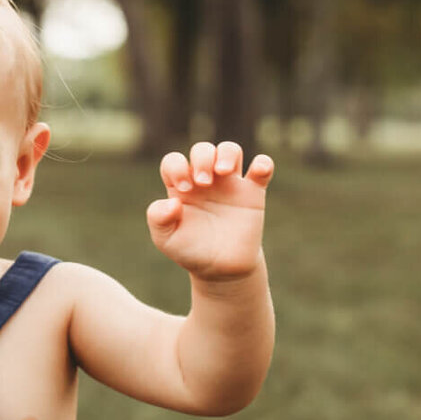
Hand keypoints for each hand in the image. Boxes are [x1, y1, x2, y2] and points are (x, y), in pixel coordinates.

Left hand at [146, 141, 273, 278]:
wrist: (221, 269)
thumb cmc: (190, 251)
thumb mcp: (166, 239)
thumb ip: (158, 219)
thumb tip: (172, 202)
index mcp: (181, 186)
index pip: (174, 161)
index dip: (176, 167)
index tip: (184, 189)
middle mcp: (205, 180)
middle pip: (203, 150)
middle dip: (202, 159)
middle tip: (203, 183)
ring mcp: (230, 184)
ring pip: (230, 150)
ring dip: (226, 154)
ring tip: (223, 171)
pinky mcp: (253, 194)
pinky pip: (262, 168)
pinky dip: (263, 163)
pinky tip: (259, 170)